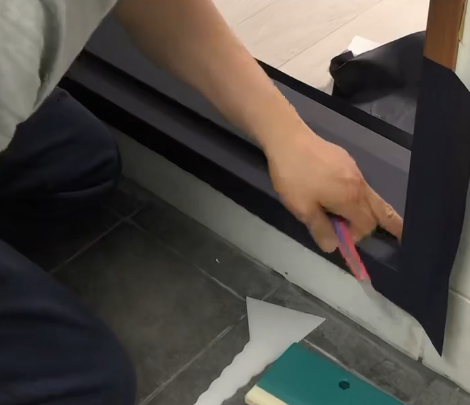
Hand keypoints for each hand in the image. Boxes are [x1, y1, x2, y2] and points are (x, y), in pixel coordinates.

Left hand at [265, 130, 402, 251]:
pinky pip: (358, 184)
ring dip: (366, 210)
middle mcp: (360, 184)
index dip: (357, 236)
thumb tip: (333, 246)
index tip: (338, 236)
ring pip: (370, 196)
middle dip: (388, 224)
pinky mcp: (346, 160)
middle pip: (381, 209)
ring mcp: (354, 169)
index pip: (368, 224)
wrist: (288, 139)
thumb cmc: (294, 176)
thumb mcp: (302, 208)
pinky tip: (336, 194)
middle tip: (399, 235)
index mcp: (351, 198)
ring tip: (353, 217)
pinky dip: (356, 195)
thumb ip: (320, 229)